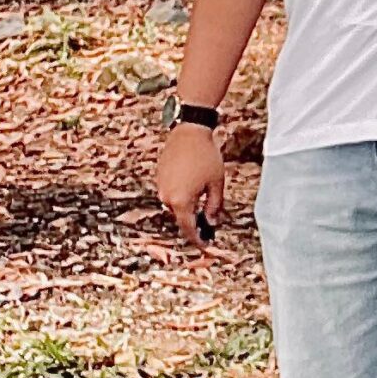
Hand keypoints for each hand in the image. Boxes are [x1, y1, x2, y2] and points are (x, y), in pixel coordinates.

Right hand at [154, 122, 225, 246]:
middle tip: (208, 224)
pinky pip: (171, 193)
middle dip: (194, 220)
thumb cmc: (205, 156)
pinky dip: (182, 194)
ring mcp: (161, 187)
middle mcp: (167, 197)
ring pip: (175, 205)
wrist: (189, 132)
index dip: (198, 239)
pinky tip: (193, 185)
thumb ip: (214, 206)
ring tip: (202, 200)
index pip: (188, 228)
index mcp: (181, 202)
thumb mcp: (216, 184)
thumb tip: (211, 221)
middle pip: (181, 216)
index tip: (205, 245)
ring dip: (188, 205)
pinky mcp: (160, 177)